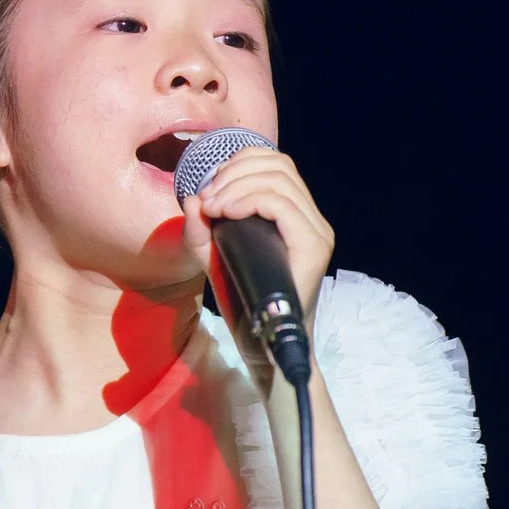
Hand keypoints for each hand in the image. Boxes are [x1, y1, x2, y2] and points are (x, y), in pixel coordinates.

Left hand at [181, 146, 335, 332]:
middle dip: (235, 172)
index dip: (239, 163)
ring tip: (213, 207)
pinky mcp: (313, 247)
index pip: (275, 165)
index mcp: (295, 215)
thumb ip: (199, 230)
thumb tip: (192, 198)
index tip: (209, 188)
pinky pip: (282, 205)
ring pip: (280, 180)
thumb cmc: (242, 302)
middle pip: (278, 165)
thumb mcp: (211, 259)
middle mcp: (312, 219)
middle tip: (207, 198)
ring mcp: (316, 232)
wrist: (262, 345)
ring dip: (237, 185)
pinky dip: (249, 200)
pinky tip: (225, 213)